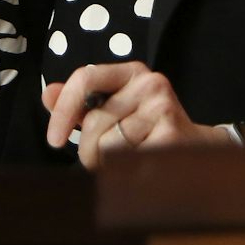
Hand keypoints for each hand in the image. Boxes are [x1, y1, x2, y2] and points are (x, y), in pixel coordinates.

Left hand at [42, 62, 230, 168]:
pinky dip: (125, 173)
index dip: (62, 111)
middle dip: (87, 150)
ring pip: (107, 145)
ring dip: (106, 164)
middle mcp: (150, 83)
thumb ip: (79, 103)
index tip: (54, 140)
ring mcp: (163, 107)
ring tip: (126, 162)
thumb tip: (48, 95)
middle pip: (93, 121)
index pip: (84, 78)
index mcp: (132, 72)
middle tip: (101, 160)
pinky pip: (126, 162)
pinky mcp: (171, 135)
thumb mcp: (114, 109)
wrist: (196, 152)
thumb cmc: (147, 131)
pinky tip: (140, 168)